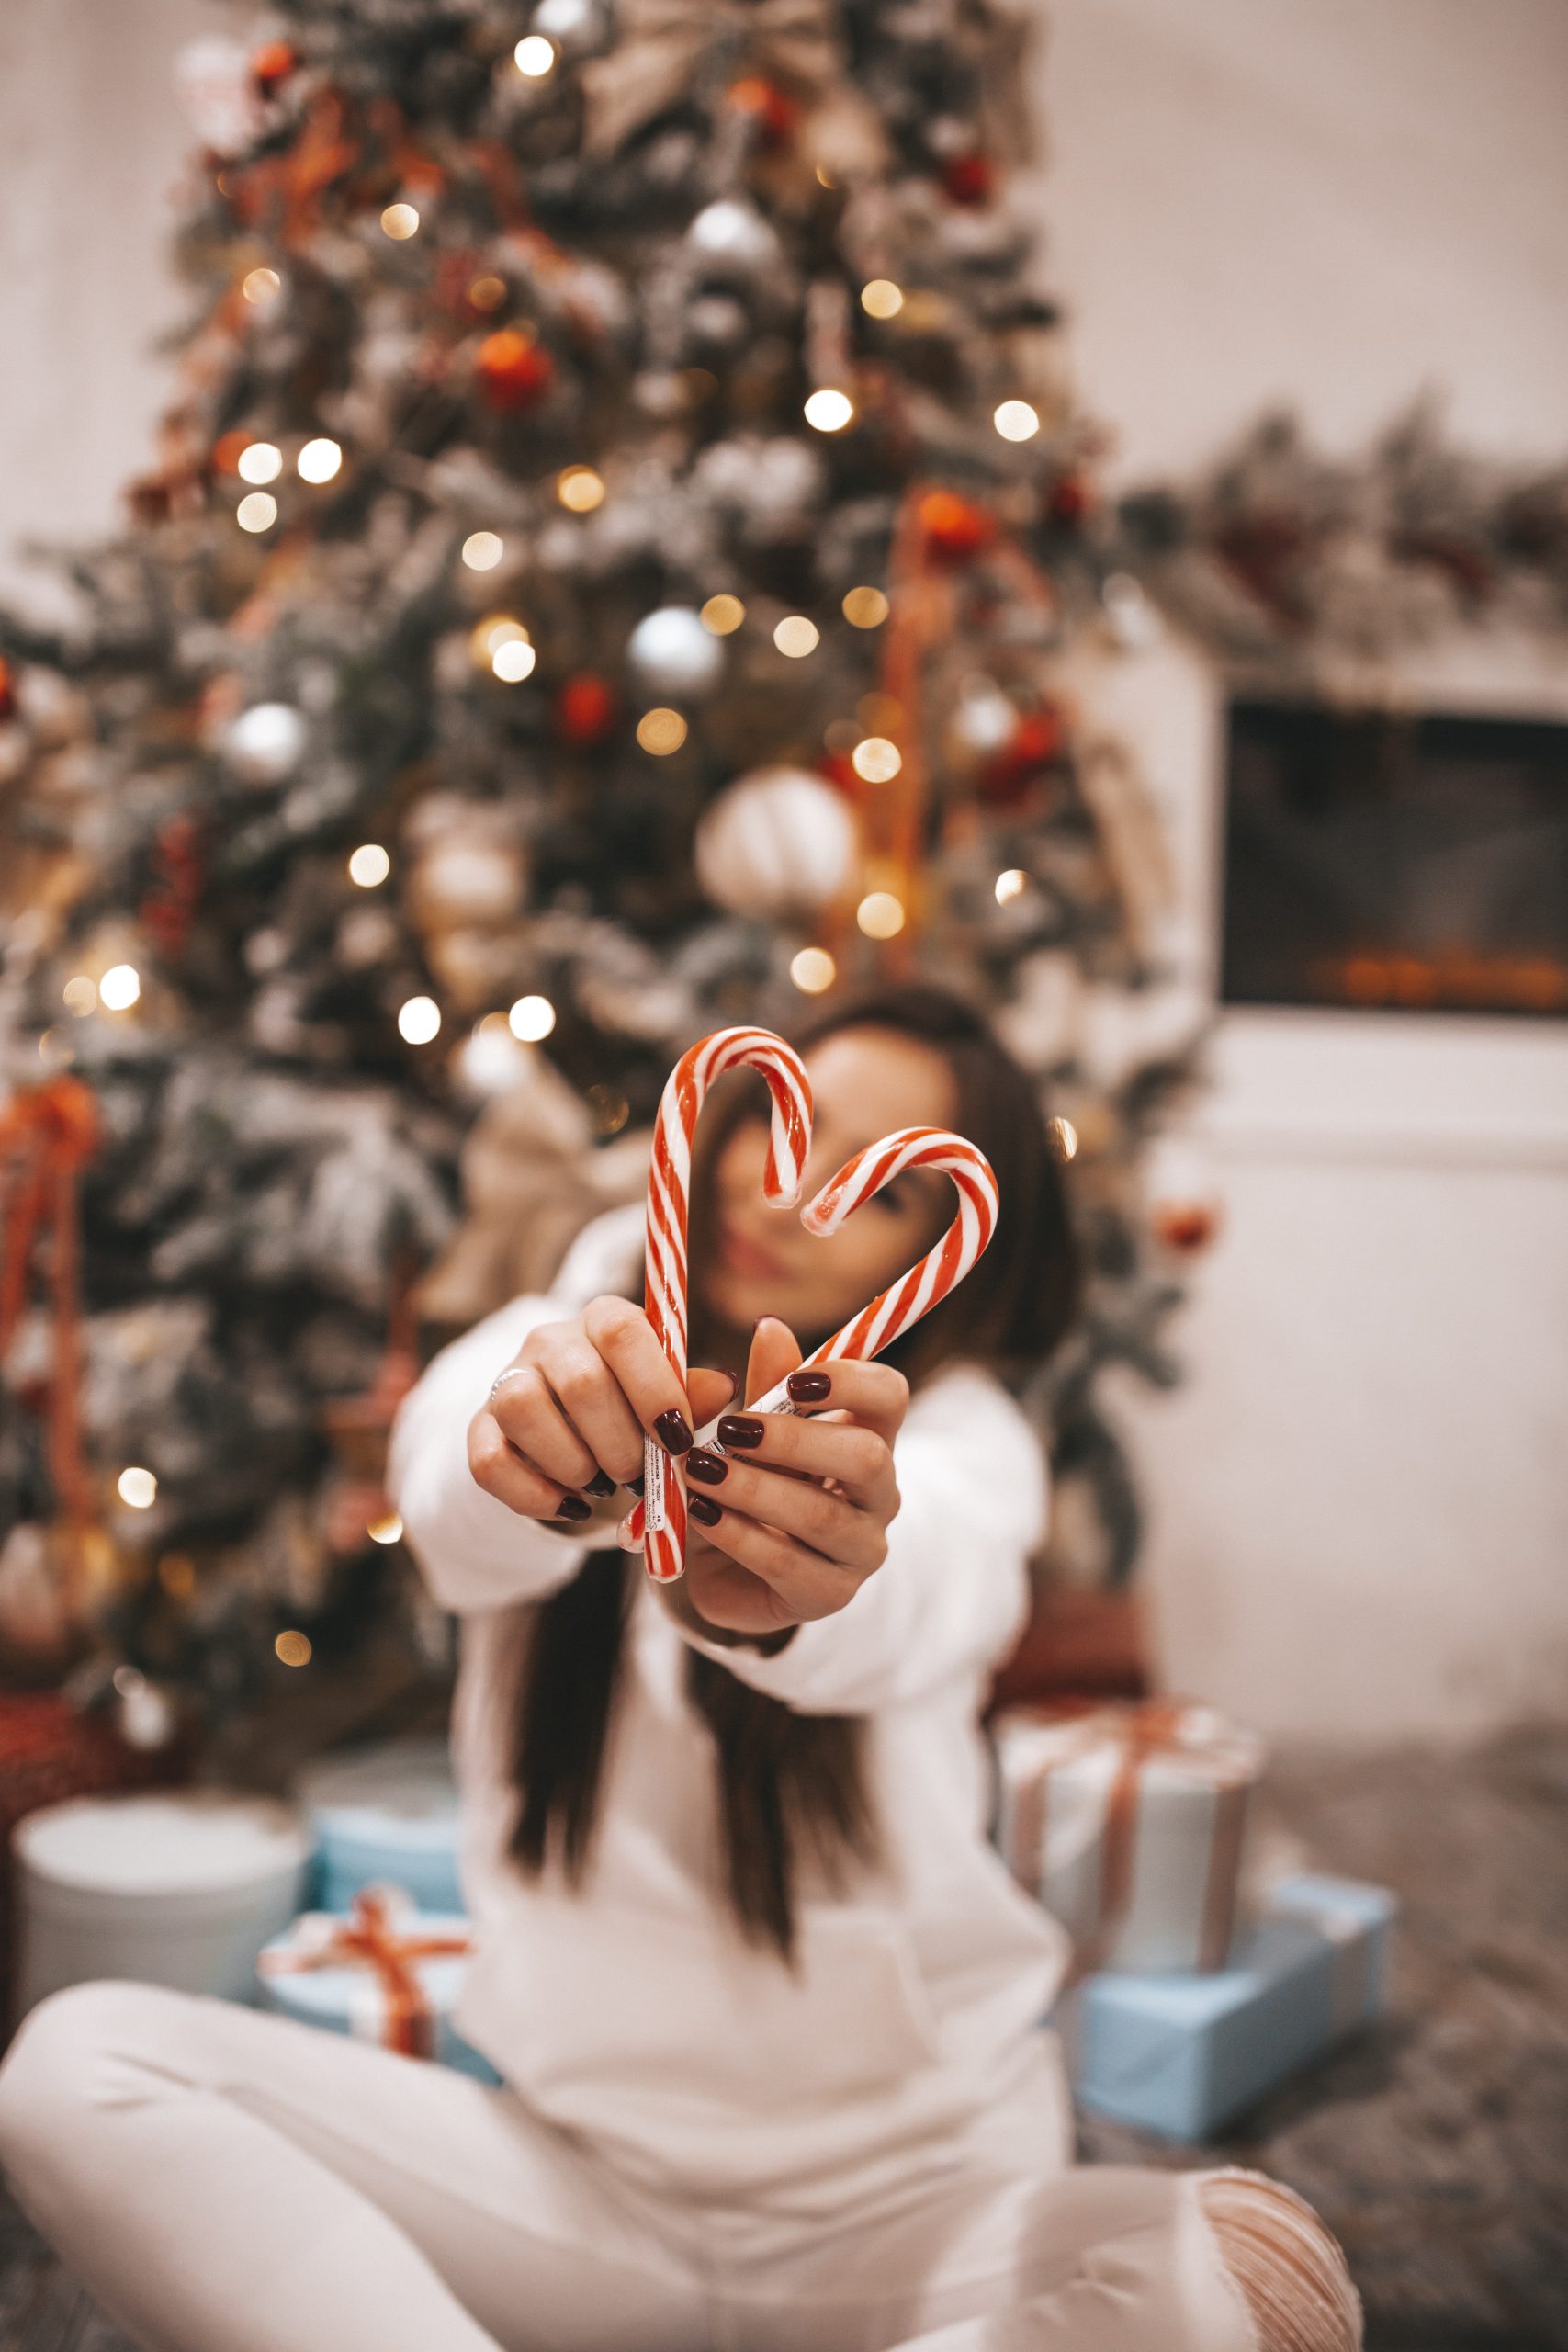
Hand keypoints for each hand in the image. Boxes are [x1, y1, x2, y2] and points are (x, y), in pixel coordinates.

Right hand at [468, 1297, 735, 1530]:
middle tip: (640, 1477)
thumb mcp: (669, 1398)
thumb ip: (694, 1395)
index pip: (623, 1332)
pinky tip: (572, 1505)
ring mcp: (507, 1379)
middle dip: (620, 1443)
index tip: (678, 1440)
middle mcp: (550, 1340)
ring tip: (601, 1485)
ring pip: (524, 1409)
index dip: (654, 1388)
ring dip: (574, 1464)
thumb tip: (722, 1384)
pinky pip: (490, 1462)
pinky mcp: (479, 1428)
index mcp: (604, 1319)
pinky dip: (535, 1495)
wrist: (570, 1431)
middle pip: (580, 1381)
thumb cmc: (633, 1407)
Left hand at [645, 1316, 907, 1638]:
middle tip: (729, 1429)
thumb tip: (771, 1327)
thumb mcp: (751, 1434)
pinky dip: (737, 1534)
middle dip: (794, 1440)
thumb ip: (764, 1389)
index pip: (890, 1397)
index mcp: (871, 1437)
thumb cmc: (750, 1484)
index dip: (851, 1381)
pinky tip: (700, 1513)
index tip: (793, 1380)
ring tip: (700, 1472)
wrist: (729, 1570)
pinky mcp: (828, 1595)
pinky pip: (786, 1563)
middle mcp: (879, 1495)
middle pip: (868, 1458)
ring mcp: (860, 1550)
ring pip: (821, 1515)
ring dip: (754, 1489)